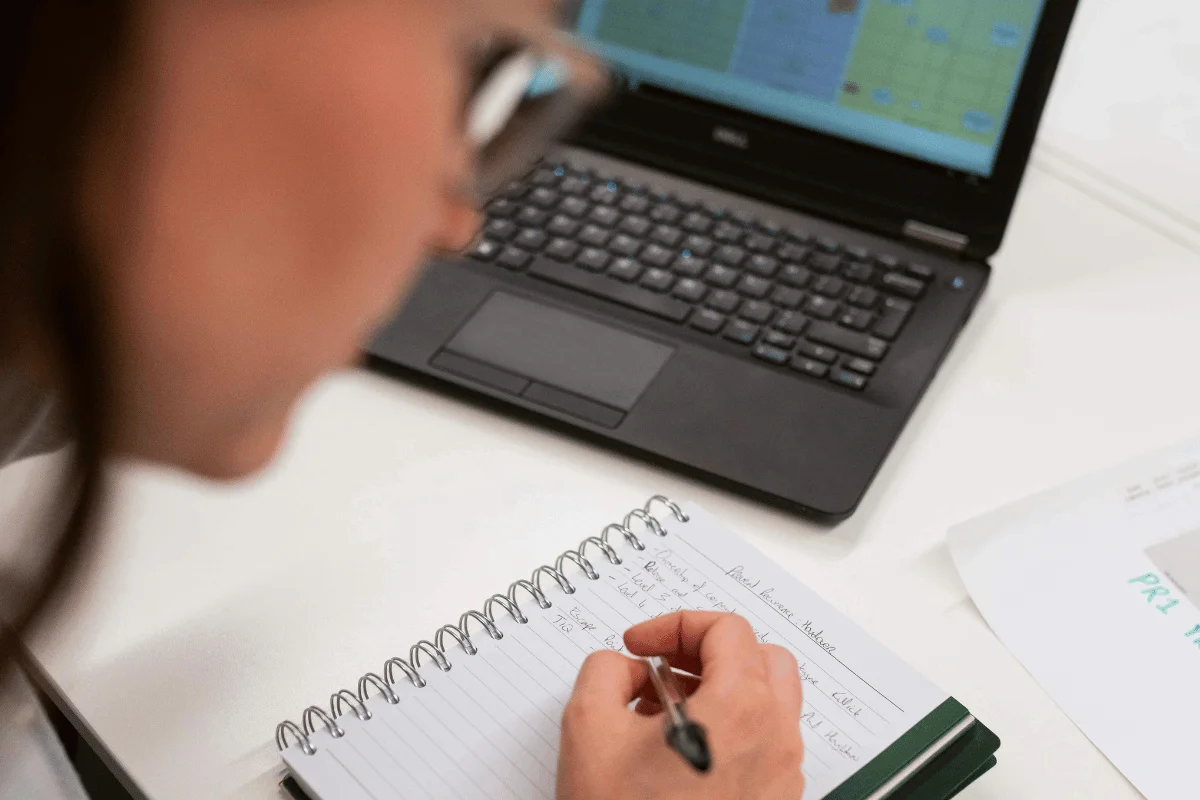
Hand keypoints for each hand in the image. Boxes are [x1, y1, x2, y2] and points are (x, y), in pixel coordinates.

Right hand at [557, 611, 804, 799]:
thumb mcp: (588, 726)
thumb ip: (606, 669)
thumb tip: (626, 667)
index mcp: (742, 709)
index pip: (727, 629)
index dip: (675, 624)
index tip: (640, 645)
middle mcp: (776, 740)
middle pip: (761, 658)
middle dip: (706, 651)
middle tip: (661, 666)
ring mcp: (782, 778)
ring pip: (767, 702)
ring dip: (718, 688)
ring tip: (661, 712)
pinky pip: (763, 745)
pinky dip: (729, 728)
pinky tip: (677, 751)